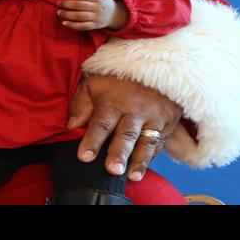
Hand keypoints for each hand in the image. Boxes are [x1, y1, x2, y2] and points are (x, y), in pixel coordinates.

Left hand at [58, 0, 127, 30]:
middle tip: (59, 3)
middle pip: (81, 5)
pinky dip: (73, 25)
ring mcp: (97, 17)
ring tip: (59, 12)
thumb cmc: (102, 2)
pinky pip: (82, 26)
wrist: (115, 14)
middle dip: (68, 4)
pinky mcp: (95, 26)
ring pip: (80, 16)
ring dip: (68, 15)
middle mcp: (98, 7)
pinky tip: (64, 23)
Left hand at [67, 74, 183, 180]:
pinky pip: (160, 142)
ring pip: (146, 141)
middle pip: (126, 134)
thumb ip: (82, 103)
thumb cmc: (118, 77)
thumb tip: (72, 126)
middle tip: (113, 170)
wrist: (157, 63)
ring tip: (133, 176)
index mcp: (114, 102)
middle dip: (119, 153)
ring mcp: (154, 117)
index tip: (84, 157)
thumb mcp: (95, 82)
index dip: (92, 141)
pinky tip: (143, 168)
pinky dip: (152, 156)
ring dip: (140, 161)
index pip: (101, 124)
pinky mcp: (168, 122)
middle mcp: (135, 111)